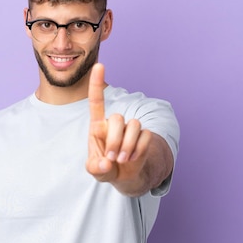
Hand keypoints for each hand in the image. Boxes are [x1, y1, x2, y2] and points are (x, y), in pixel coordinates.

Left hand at [85, 63, 152, 186]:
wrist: (124, 176)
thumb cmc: (105, 168)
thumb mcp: (96, 171)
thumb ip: (96, 168)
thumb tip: (106, 163)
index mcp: (98, 126)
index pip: (96, 101)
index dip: (97, 84)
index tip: (99, 65)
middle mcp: (114, 123)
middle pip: (118, 118)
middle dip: (116, 140)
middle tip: (114, 157)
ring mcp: (130, 128)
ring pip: (134, 125)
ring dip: (129, 145)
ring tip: (123, 159)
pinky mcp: (144, 135)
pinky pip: (146, 136)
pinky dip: (139, 150)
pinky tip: (133, 158)